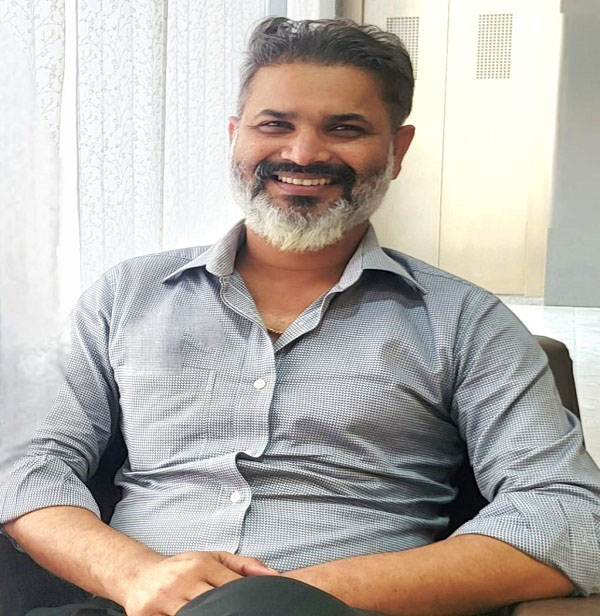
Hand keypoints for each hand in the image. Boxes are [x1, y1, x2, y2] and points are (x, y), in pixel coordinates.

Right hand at [122, 550, 277, 615]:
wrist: (139, 576)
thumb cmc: (182, 569)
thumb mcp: (212, 559)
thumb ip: (244, 565)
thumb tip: (274, 576)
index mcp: (201, 564)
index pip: (232, 586)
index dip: (245, 599)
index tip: (256, 608)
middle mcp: (182, 579)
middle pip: (212, 604)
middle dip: (227, 612)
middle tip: (237, 615)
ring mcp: (163, 599)